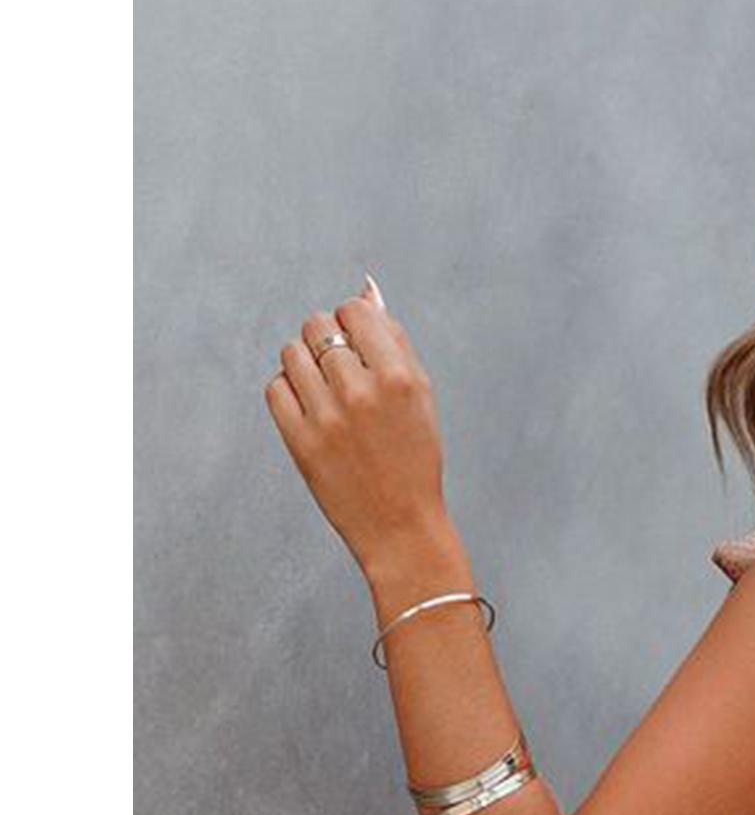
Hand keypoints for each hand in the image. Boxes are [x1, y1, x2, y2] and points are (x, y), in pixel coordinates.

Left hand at [263, 278, 450, 579]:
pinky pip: (276, 387)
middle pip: (317, 324)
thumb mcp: (419, 396)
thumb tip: (366, 287)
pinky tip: (311, 410)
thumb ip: (393, 340)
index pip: (354, 311)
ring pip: (291, 352)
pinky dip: (289, 392)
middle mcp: (361, 392)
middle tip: (341, 371)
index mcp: (399, 378)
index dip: (354, 323)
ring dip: (305, 364)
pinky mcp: (300, 441)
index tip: (360, 348)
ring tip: (326, 392)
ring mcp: (327, 418)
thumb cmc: (413, 457)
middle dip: (326, 338)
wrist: (401, 527)